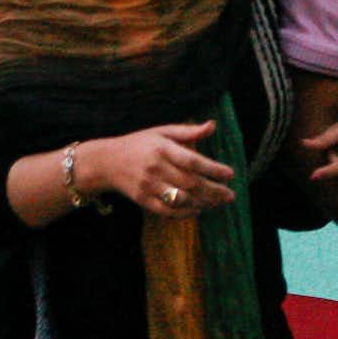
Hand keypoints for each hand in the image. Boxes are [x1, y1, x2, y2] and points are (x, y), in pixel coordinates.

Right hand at [87, 122, 235, 216]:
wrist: (107, 161)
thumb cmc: (140, 144)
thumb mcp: (162, 131)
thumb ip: (188, 131)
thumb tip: (213, 125)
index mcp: (162, 148)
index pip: (192, 161)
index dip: (213, 169)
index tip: (230, 174)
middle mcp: (155, 168)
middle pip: (190, 183)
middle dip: (214, 191)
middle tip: (230, 195)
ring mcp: (148, 186)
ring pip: (181, 199)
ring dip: (203, 203)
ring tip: (218, 202)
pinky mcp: (143, 200)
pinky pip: (168, 211)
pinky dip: (185, 213)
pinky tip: (199, 210)